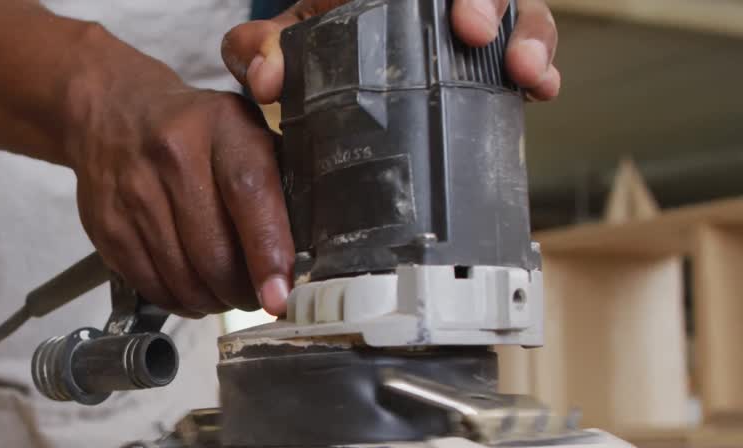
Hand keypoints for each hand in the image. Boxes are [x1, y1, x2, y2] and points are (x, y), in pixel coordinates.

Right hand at [65, 37, 293, 316]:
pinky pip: (152, 286)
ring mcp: (133, 195)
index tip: (281, 295)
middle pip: (214, 252)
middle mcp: (171, 157)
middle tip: (257, 295)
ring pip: (183, 278)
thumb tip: (308, 249)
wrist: (110, 112)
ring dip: (213, 300)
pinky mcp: (107, 228)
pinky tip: (192, 289)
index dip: (268, 250)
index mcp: (219, 126)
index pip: (249, 192)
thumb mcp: (241, 127)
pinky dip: (179, 301)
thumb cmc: (193, 129)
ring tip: (224, 292)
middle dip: (243, 290)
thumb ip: (275, 176)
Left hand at [223, 0, 560, 102]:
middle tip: (474, 31)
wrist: (325, 70)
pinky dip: (540, 69)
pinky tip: (540, 87)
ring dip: (529, 36)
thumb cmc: (311, 45)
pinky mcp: (491, 64)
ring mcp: (474, 26)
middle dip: (491, 3)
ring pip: (522, 13)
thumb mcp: (280, 42)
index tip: (459, 20)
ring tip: (525, 71)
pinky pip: (530, 55)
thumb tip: (266, 78)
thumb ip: (258, 48)